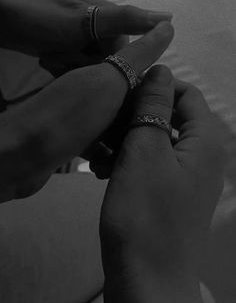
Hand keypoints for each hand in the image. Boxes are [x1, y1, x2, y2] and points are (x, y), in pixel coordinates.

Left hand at [0, 0, 171, 71]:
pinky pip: (72, 70)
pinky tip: (45, 57)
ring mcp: (82, 41)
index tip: (86, 58)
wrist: (0, 12)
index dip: (110, 66)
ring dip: (68, 67)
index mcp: (112, 23)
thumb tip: (170, 20)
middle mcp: (101, 32)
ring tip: (50, 53)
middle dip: (83, 66)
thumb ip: (125, 19)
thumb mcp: (84, 19)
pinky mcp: (67, 49)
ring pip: (88, 71)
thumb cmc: (42, 14)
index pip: (128, 59)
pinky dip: (58, 66)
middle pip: (107, 68)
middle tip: (61, 51)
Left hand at [0, 22, 173, 202]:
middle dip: (139, 116)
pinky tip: (110, 162)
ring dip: (123, 134)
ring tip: (133, 153)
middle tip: (152, 139)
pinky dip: (105, 147)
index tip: (166, 111)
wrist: (19, 152)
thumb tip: (169, 23)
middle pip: (127, 94)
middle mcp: (89, 76)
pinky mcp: (69, 127)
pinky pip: (97, 134)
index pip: (137, 65)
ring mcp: (78, 102)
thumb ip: (138, 54)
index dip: (153, 87)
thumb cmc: (68, 112)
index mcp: (98, 56)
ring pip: (114, 116)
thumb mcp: (107, 77)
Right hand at [99, 65, 225, 302]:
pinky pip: (153, 164)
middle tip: (105, 125)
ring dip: (128, 139)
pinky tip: (104, 170)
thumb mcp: (145, 150)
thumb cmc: (145, 212)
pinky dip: (131, 160)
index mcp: (205, 141)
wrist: (147, 281)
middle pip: (170, 116)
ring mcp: (188, 177)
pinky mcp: (171, 194)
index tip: (122, 94)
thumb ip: (154, 105)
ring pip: (157, 140)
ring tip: (100, 151)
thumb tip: (161, 68)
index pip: (187, 94)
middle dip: (137, 115)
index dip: (156, 86)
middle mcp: (203, 156)